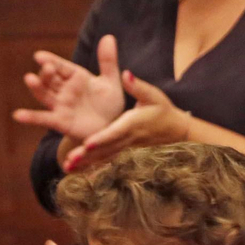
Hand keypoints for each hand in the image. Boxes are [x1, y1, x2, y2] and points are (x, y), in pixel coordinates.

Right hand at [13, 35, 125, 141]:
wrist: (111, 128)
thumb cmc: (108, 103)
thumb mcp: (111, 81)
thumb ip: (108, 61)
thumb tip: (108, 36)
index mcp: (75, 77)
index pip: (61, 66)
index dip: (51, 60)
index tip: (39, 55)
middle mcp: (64, 89)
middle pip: (51, 79)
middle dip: (47, 73)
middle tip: (47, 67)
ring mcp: (60, 105)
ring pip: (45, 94)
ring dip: (37, 88)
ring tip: (30, 79)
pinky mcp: (60, 121)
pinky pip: (44, 118)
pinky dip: (31, 117)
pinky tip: (18, 115)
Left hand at [64, 71, 192, 170]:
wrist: (176, 130)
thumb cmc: (163, 110)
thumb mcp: (153, 95)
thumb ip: (138, 86)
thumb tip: (126, 75)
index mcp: (133, 124)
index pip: (116, 132)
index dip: (101, 138)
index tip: (87, 144)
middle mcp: (128, 138)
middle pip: (106, 149)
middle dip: (88, 155)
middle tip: (69, 161)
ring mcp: (126, 147)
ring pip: (104, 156)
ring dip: (86, 163)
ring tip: (67, 168)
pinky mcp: (124, 151)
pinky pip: (106, 159)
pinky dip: (91, 165)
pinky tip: (76, 169)